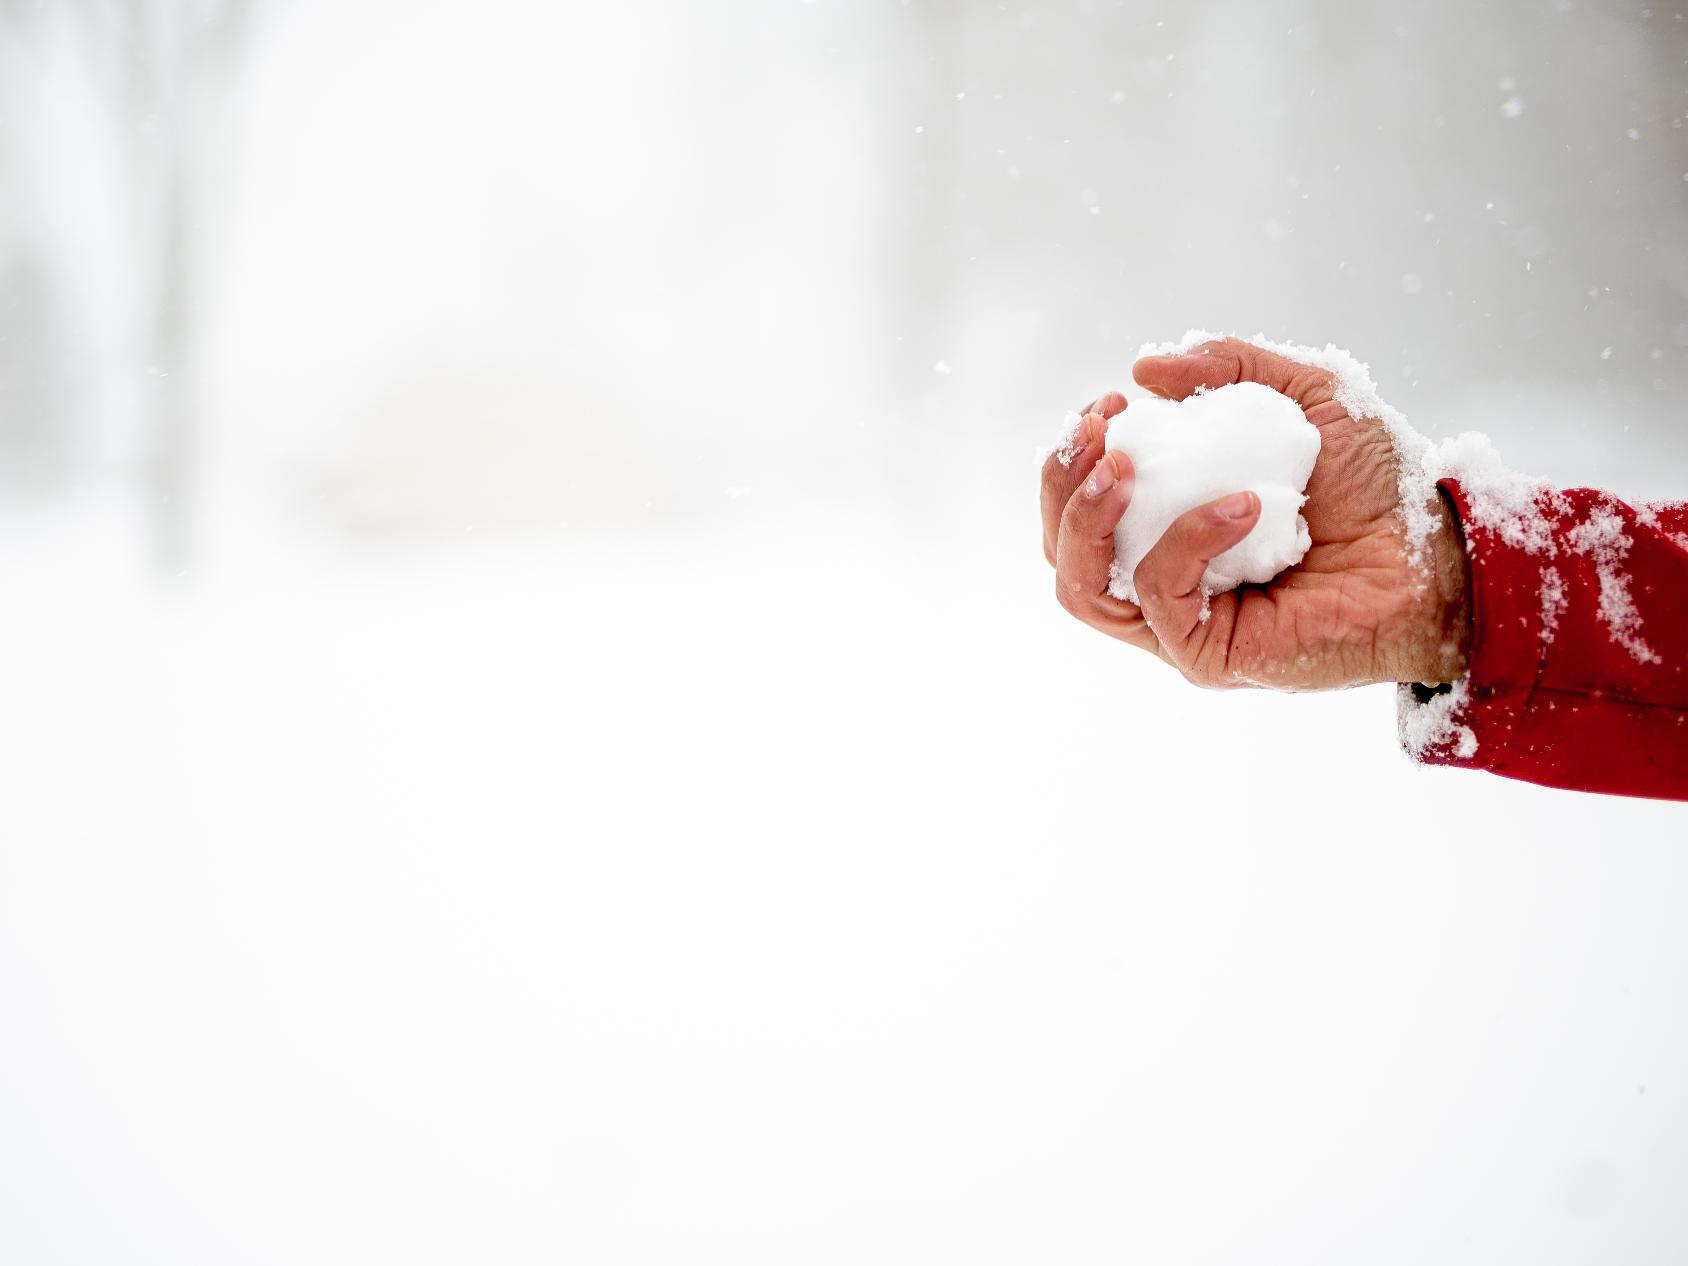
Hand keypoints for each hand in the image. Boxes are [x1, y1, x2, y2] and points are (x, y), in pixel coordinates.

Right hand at [1039, 337, 1469, 689]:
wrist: (1441, 556)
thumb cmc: (1381, 488)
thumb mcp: (1307, 398)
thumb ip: (1232, 369)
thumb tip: (1144, 366)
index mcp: (1169, 528)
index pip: (1080, 508)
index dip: (1073, 456)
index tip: (1108, 405)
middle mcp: (1164, 581)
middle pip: (1061, 550)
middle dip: (1061, 483)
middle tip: (1101, 430)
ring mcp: (1180, 623)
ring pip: (1082, 588)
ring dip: (1088, 517)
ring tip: (1126, 466)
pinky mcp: (1208, 654)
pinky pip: (1160, 598)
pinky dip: (1186, 541)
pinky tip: (1241, 503)